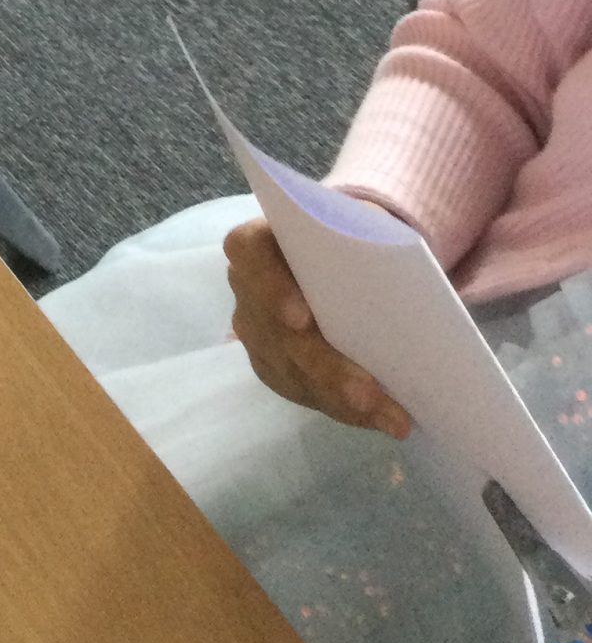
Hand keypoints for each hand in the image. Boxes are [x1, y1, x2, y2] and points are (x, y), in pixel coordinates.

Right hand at [224, 216, 411, 437]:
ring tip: (392, 418)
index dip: (271, 287)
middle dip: (323, 366)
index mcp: (258, 241)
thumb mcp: (355, 224)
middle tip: (367, 393)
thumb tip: (396, 265)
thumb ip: (362, 235)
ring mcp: (255, 331)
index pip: (249, 254)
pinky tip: (378, 419)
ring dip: (341, 399)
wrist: (335, 260)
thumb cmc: (344, 236)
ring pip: (290, 371)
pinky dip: (343, 409)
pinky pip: (303, 392)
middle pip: (274, 331)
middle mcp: (246, 288)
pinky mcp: (272, 364)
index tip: (302, 318)